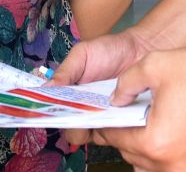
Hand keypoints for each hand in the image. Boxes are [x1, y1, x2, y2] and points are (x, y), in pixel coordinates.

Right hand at [51, 29, 154, 146]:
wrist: (140, 51)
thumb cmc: (109, 50)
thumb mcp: (82, 54)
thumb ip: (65, 71)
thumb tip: (44, 88)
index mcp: (68, 95)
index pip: (54, 114)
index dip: (51, 116)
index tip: (54, 110)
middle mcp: (82, 110)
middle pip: (69, 130)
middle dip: (72, 124)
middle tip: (81, 110)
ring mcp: (100, 119)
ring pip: (88, 135)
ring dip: (90, 127)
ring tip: (100, 110)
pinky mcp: (118, 124)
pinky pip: (110, 135)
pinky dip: (110, 130)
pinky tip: (115, 114)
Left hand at [93, 44, 185, 171]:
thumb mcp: (155, 65)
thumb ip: (125, 84)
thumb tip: (115, 99)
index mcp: (156, 143)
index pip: (116, 139)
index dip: (106, 125)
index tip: (103, 119)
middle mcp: (174, 166)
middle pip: (133, 156)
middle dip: (128, 135)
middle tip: (129, 116)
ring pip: (153, 169)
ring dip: (148, 150)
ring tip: (153, 126)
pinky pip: (178, 170)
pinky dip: (171, 157)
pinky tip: (175, 134)